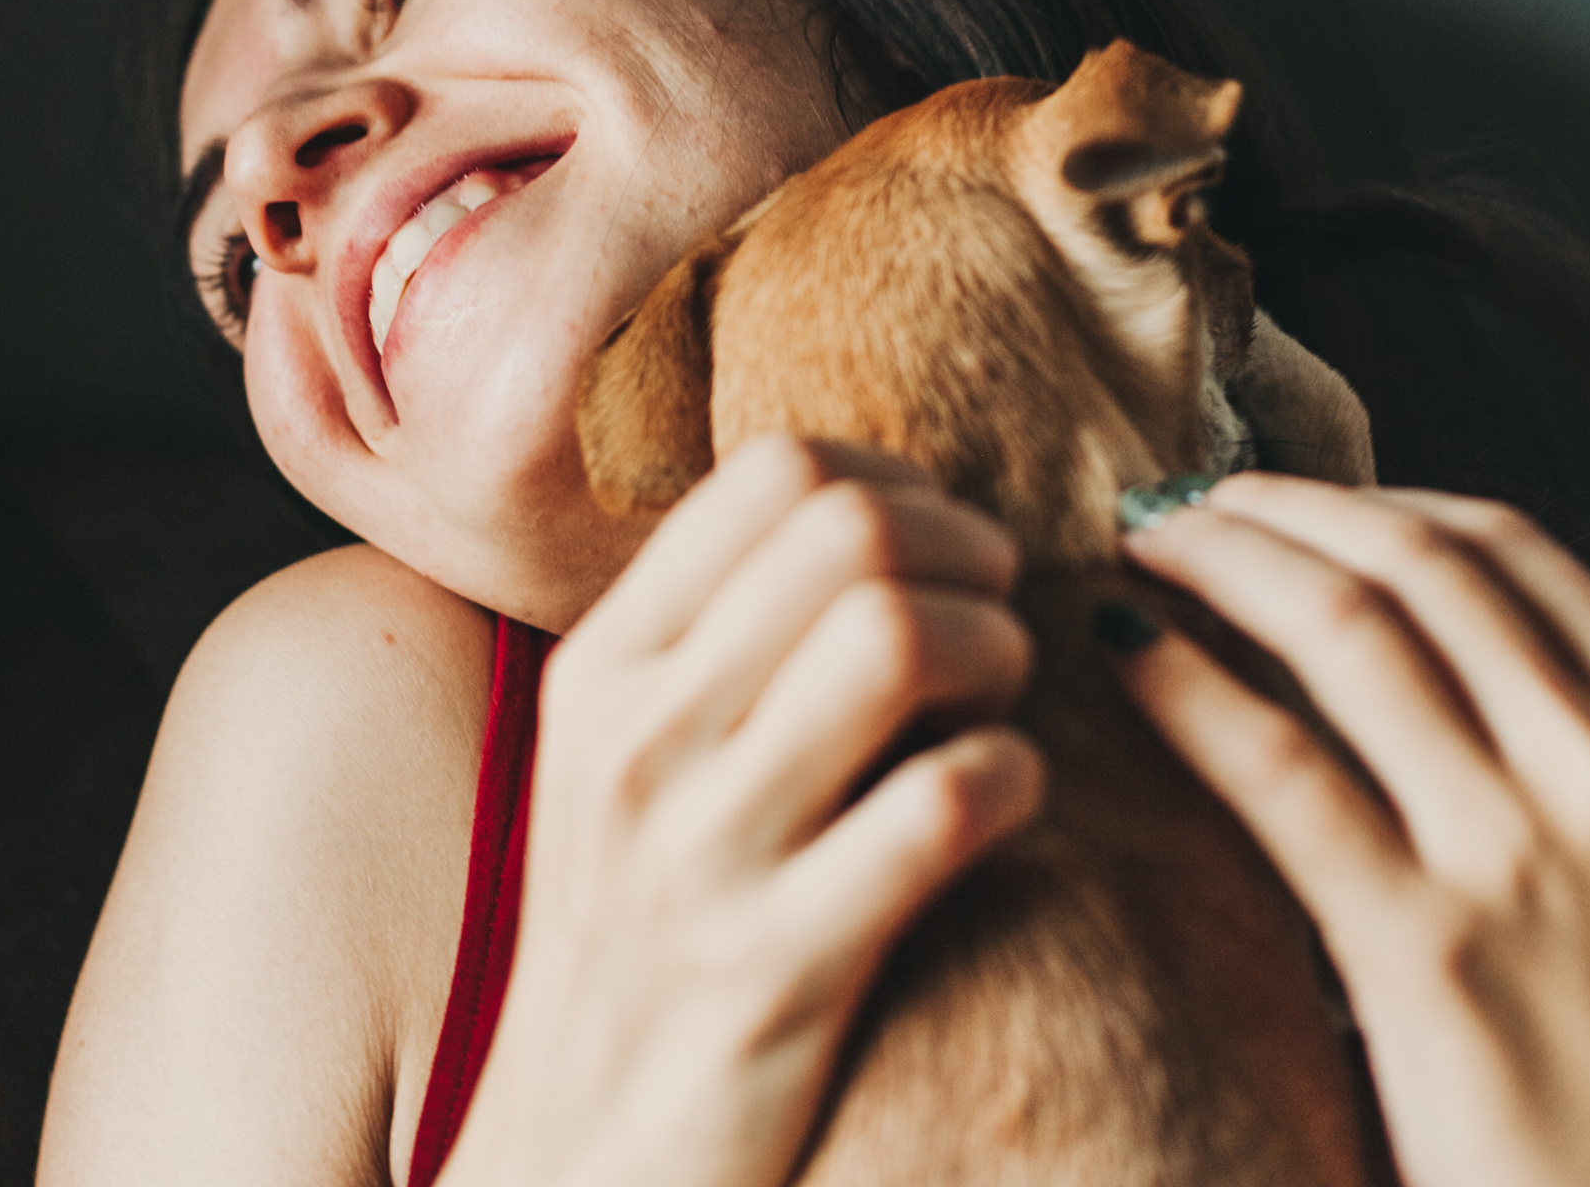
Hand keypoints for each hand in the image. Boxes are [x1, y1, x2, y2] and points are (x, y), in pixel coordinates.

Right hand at [442, 436, 1044, 1186]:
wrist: (575, 1166)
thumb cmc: (637, 945)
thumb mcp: (625, 772)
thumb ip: (719, 646)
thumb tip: (880, 519)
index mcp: (602, 671)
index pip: (777, 472)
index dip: (906, 482)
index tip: (946, 548)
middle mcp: (635, 742)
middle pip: (852, 532)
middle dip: (973, 555)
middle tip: (1000, 621)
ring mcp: (698, 857)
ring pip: (899, 641)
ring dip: (1000, 653)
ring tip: (999, 711)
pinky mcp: (774, 971)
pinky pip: (945, 805)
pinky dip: (1015, 779)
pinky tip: (1006, 803)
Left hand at [1117, 474, 1589, 1186]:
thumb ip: (1551, 744)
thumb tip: (1396, 641)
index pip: (1508, 543)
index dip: (1371, 493)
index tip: (1279, 495)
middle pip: (1418, 558)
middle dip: (1277, 505)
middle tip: (1180, 497)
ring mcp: (1523, 849)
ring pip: (1346, 626)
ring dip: (1221, 559)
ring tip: (1140, 544)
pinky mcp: (1427, 944)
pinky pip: (1280, 765)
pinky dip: (1185, 686)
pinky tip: (1121, 651)